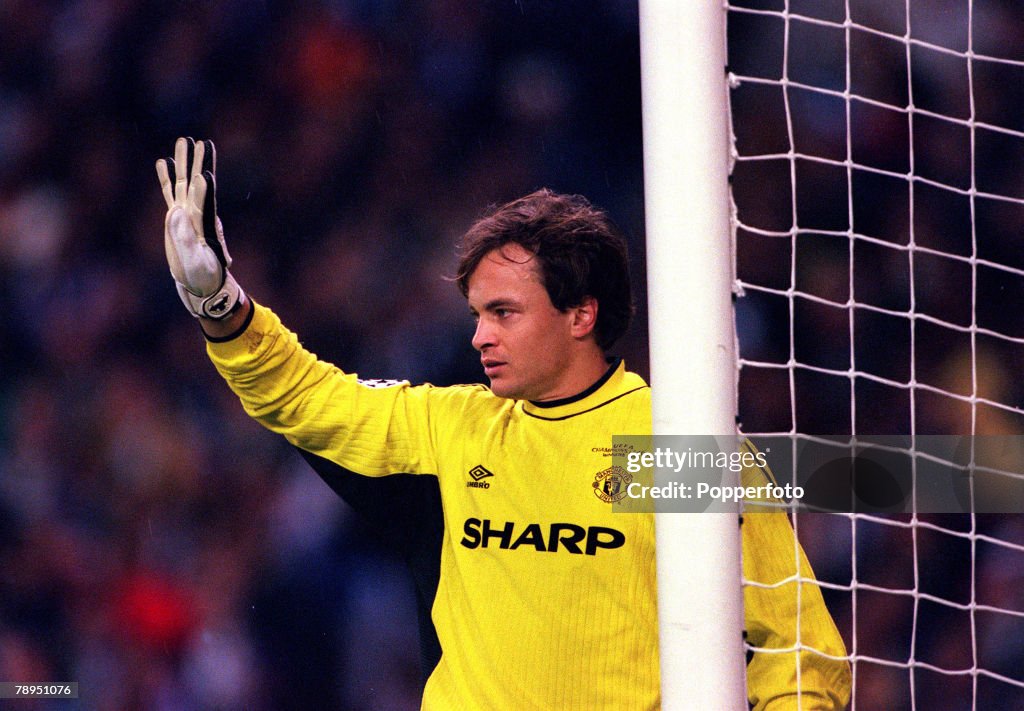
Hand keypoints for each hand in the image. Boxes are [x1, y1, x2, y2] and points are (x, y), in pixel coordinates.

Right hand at [156, 137, 242, 318]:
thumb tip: (175, 212)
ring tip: (184, 140)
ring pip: (183, 183)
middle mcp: (196, 215)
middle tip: (200, 142)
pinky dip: (167, 178)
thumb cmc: (204, 276)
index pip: (205, 202)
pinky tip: (164, 161)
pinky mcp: (175, 219)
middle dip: (198, 164)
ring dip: (184, 163)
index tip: (206, 172)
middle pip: (196, 184)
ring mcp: (185, 215)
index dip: (204, 188)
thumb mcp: (196, 262)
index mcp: (204, 226)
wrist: (201, 284)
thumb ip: (186, 239)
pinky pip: (170, 193)